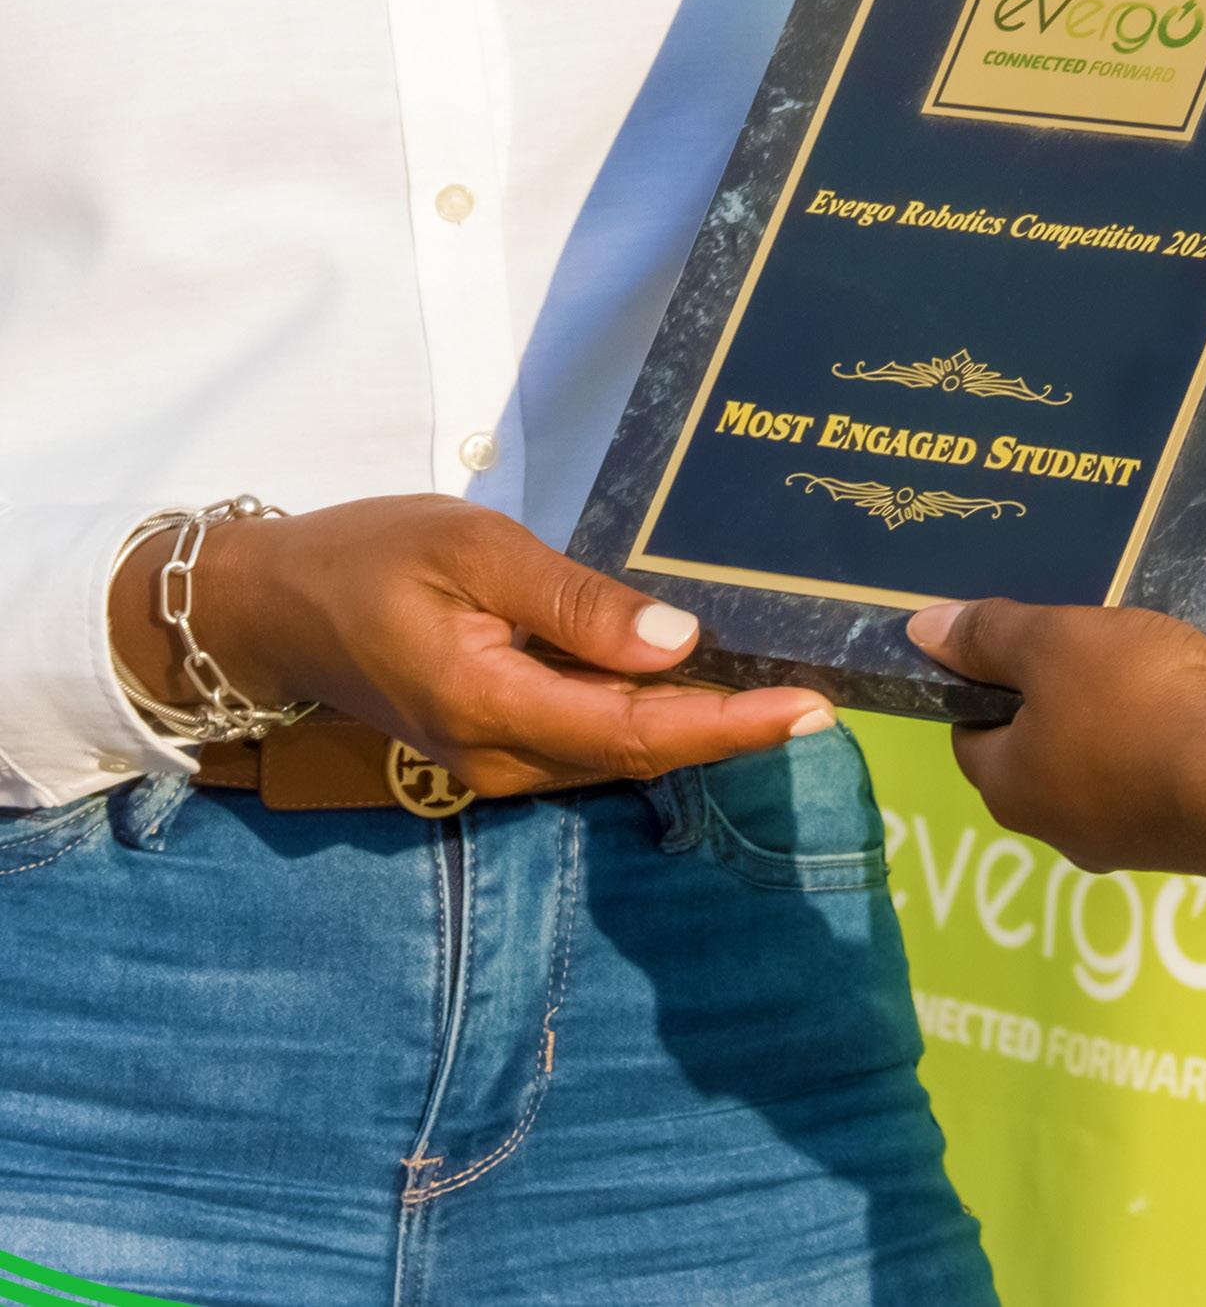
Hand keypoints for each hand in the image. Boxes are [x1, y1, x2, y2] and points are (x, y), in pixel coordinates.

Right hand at [111, 495, 833, 795]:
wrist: (273, 608)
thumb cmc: (370, 557)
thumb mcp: (474, 549)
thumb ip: (575, 601)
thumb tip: (678, 640)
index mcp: (495, 708)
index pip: (638, 732)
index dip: (731, 726)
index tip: (810, 709)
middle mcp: (501, 759)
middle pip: (640, 753)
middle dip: (732, 728)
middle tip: (824, 689)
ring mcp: (494, 763)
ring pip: (617, 753)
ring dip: (697, 727)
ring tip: (782, 684)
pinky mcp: (492, 746)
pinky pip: (586, 741)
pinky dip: (646, 717)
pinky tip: (697, 678)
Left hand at [908, 554, 1205, 876]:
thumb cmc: (1135, 708)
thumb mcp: (1052, 649)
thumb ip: (992, 633)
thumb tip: (922, 632)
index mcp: (1024, 788)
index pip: (977, 733)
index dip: (977, 677)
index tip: (995, 619)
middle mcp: (1086, 808)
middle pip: (1066, 716)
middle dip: (1075, 650)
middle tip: (1075, 581)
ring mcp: (1164, 793)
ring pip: (1150, 701)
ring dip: (1156, 636)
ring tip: (1149, 561)